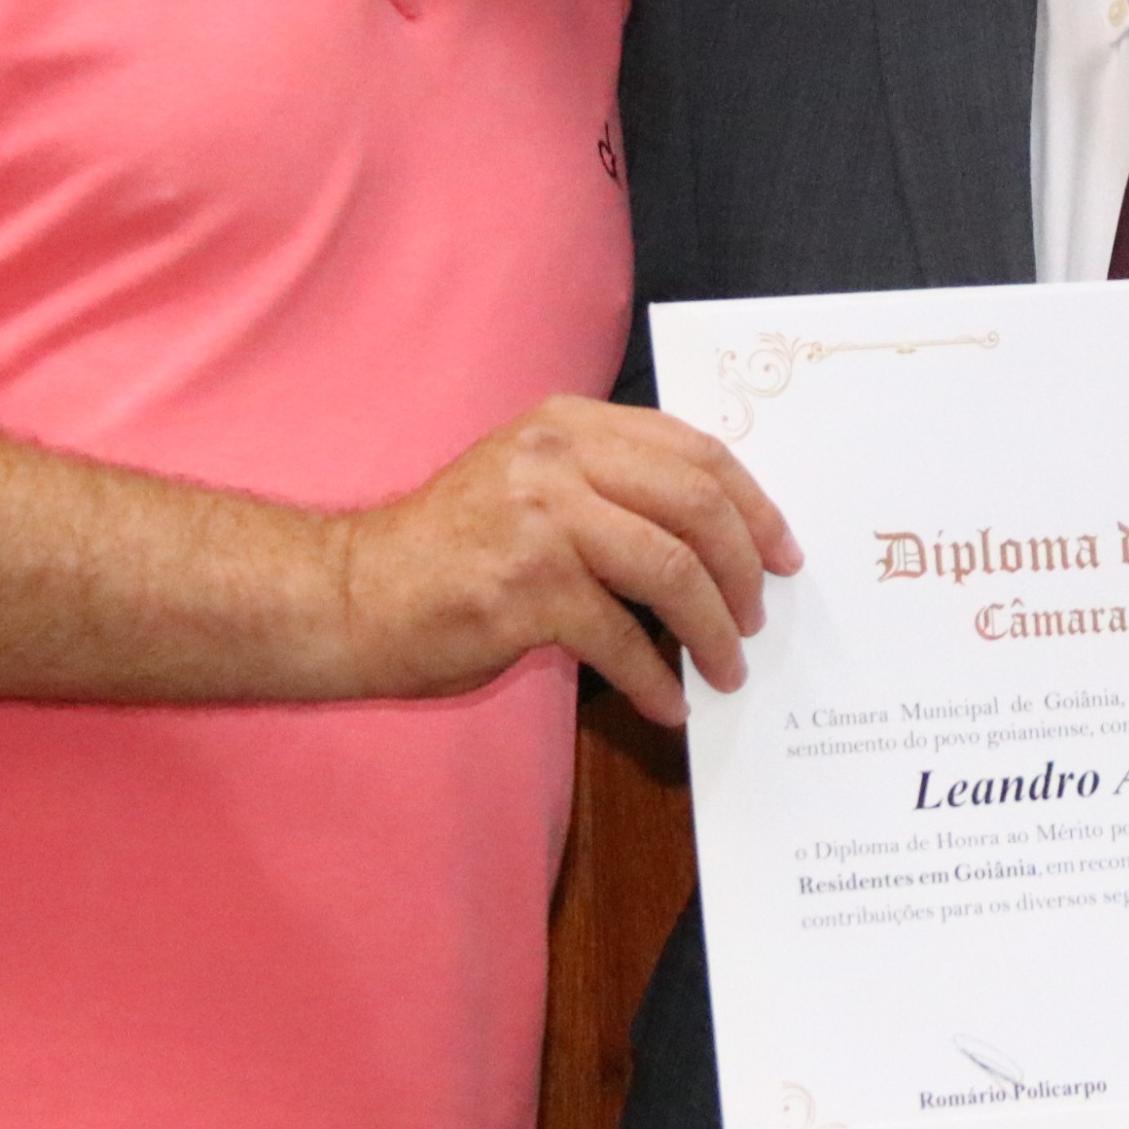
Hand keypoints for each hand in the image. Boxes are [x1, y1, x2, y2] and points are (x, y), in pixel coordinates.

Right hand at [335, 396, 799, 716]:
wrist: (346, 594)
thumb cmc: (447, 550)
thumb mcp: (532, 483)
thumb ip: (610, 486)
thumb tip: (714, 539)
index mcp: (568, 423)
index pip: (695, 449)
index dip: (754, 504)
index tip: (782, 552)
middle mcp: (558, 458)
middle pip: (697, 504)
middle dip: (744, 567)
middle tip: (758, 615)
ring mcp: (541, 520)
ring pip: (671, 569)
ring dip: (713, 629)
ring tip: (725, 666)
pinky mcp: (525, 588)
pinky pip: (621, 639)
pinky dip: (654, 679)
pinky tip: (667, 705)